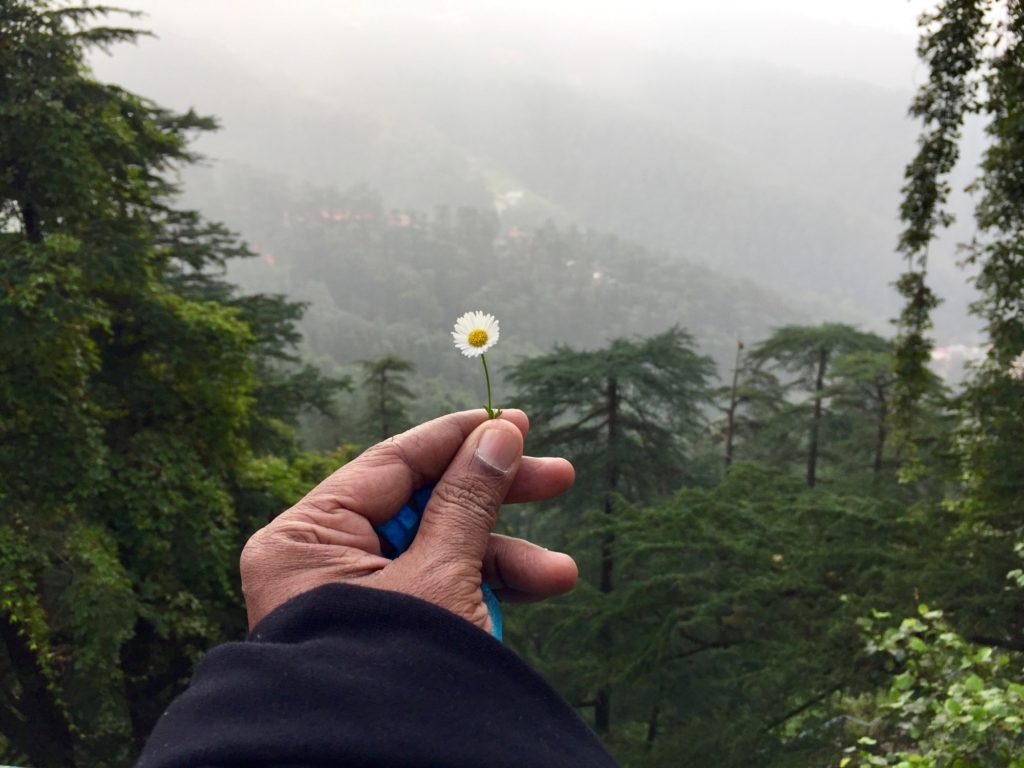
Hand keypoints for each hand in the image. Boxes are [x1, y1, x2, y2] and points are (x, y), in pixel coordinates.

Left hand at [240, 409, 578, 631]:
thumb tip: (498, 435)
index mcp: (306, 537)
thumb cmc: (395, 673)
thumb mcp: (441, 575)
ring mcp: (355, 595)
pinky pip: (439, 588)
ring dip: (505, 558)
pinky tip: (538, 592)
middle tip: (559, 476)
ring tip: (560, 573)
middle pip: (422, 502)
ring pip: (440, 550)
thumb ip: (469, 499)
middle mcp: (323, 559)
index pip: (391, 462)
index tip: (513, 421)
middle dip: (496, 497)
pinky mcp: (386, 625)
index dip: (457, 439)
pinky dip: (486, 589)